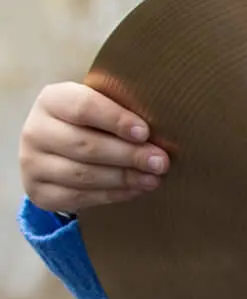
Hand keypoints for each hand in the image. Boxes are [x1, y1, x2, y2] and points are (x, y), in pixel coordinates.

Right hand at [20, 82, 165, 213]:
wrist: (59, 149)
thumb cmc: (94, 121)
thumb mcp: (103, 106)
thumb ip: (123, 111)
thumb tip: (162, 130)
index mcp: (52, 101)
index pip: (83, 107)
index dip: (116, 120)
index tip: (145, 132)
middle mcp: (35, 131)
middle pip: (85, 145)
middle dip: (128, 155)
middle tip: (161, 162)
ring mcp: (32, 163)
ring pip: (82, 174)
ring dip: (123, 178)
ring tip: (153, 178)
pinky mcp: (38, 191)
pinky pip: (78, 197)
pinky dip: (111, 195)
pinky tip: (134, 190)